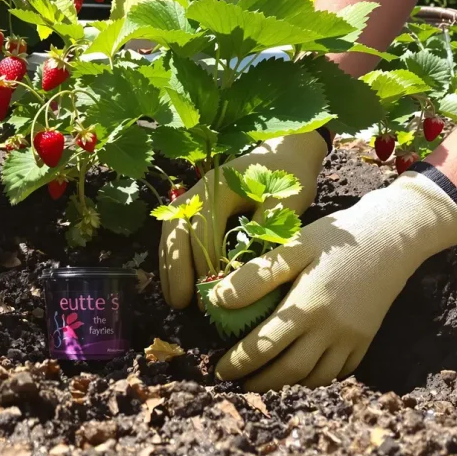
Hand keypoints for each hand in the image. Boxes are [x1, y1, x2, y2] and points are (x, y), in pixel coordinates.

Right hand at [158, 131, 329, 308]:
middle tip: (182, 303)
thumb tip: (249, 267)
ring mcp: (192, 198)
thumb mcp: (285, 199)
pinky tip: (176, 286)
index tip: (214, 292)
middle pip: (176, 231)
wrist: (286, 152)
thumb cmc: (287, 176)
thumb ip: (268, 228)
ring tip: (175, 301)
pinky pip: (176, 236)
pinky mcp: (194, 209)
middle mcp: (198, 191)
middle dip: (176, 269)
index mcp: (219, 186)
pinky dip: (173, 261)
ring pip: (170, 235)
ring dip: (169, 269)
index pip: (204, 229)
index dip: (207, 263)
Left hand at [211, 170, 456, 391]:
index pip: (263, 346)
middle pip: (288, 371)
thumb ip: (256, 276)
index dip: (238, 363)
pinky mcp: (366, 340)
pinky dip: (317, 376)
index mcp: (307, 306)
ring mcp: (351, 338)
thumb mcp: (294, 247)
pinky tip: (302, 368)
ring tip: (266, 375)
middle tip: (238, 380)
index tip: (219, 369)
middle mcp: (330, 329)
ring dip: (288, 382)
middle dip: (259, 381)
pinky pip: (339, 371)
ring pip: (315, 376)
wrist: (393, 235)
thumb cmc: (337, 237)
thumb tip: (216, 300)